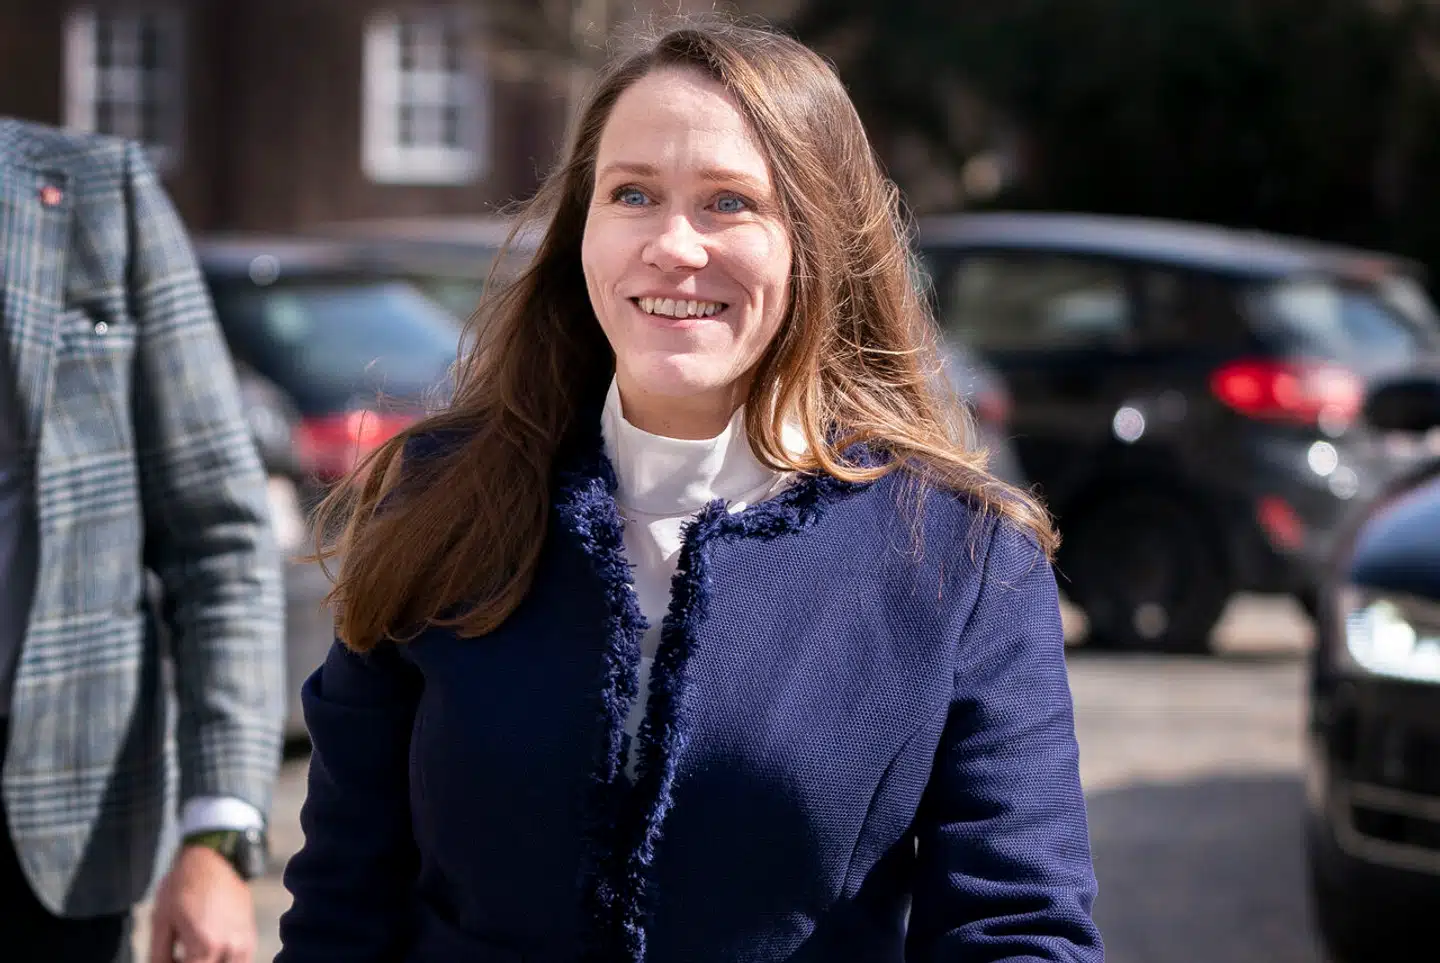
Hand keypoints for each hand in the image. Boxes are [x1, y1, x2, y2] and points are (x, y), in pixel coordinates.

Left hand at [148, 844, 257, 962]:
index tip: (172, 959)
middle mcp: (231, 947)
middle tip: (182, 956)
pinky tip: (210, 950)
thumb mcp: (161, 923)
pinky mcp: (251, 933)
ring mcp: (245, 941)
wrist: (211, 858)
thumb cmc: (182, 887)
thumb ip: (159, 957)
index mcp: (206, 946)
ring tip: (196, 954)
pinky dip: (226, 960)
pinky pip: (241, 959)